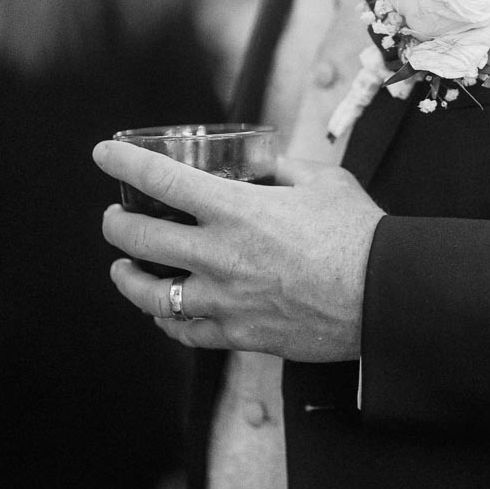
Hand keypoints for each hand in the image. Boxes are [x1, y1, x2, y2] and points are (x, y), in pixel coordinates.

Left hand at [93, 142, 384, 361]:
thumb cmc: (360, 235)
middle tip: (113, 217)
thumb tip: (266, 163)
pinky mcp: (239, 335)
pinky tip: (163, 312)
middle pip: (139, 236)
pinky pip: (185, 331)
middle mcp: (219, 254)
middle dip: (115, 223)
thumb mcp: (324, 182)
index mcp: (236, 209)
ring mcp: (225, 300)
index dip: (122, 162)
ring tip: (123, 267)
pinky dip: (167, 319)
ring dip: (127, 276)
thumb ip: (285, 170)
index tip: (104, 154)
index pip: (159, 178)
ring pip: (151, 293)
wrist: (385, 298)